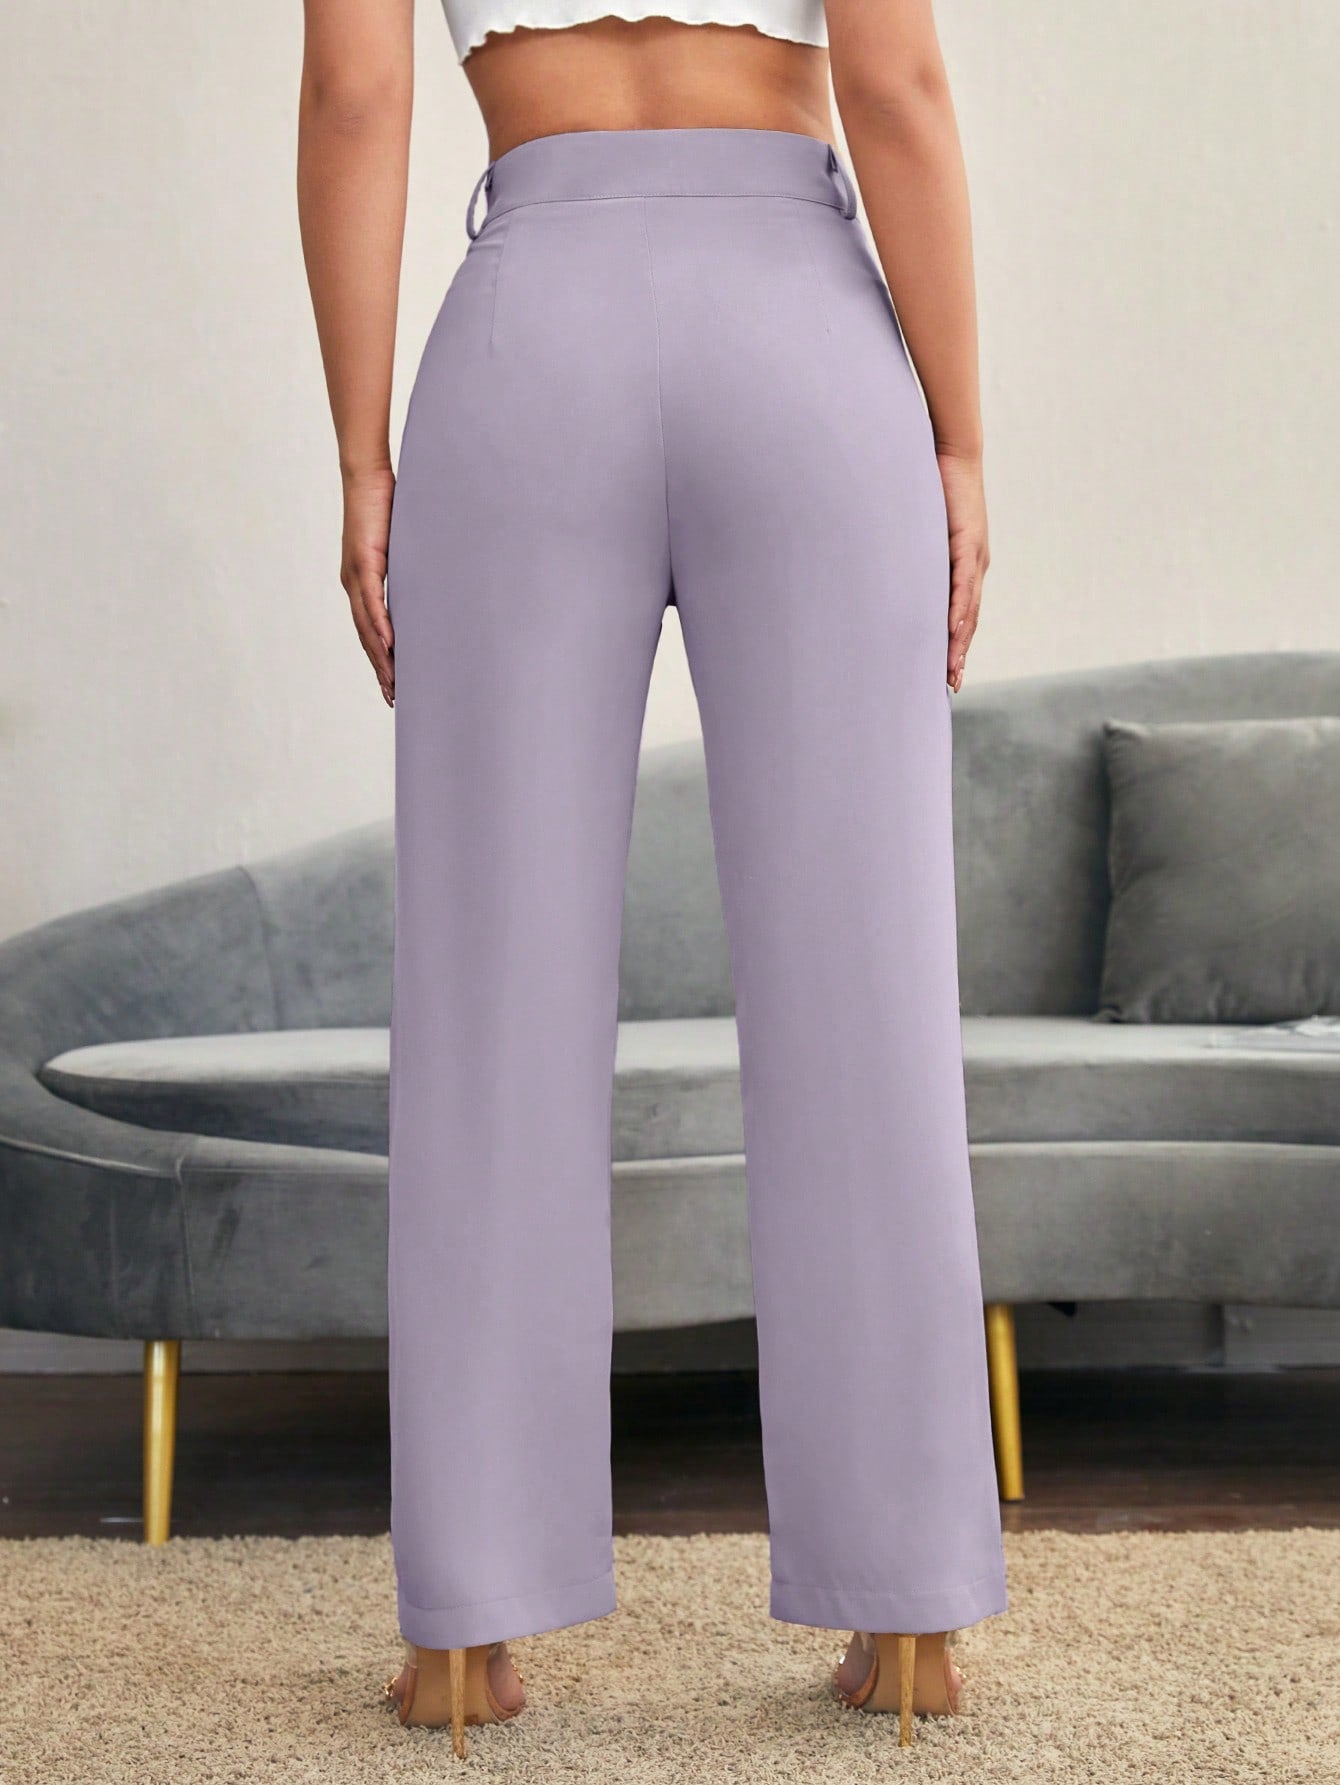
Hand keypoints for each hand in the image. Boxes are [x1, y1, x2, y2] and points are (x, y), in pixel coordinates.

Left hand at [341, 463, 395, 705]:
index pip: (369, 630)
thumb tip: (428, 584)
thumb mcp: (400, 546)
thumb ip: (406, 568)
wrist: (366, 476)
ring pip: (367, 627)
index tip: (392, 685)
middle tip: (394, 698)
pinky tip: (389, 647)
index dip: (379, 660)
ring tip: (393, 683)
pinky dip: (380, 626)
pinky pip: (373, 602)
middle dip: (380, 670)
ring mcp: (355, 575)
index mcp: (360, 583)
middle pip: (366, 638)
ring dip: (380, 658)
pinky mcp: (363, 562)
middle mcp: (353, 584)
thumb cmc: (384, 506)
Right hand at [937, 447, 987, 692]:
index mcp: (965, 567)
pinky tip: (953, 632)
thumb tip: (890, 573)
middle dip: (959, 655)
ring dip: (960, 642)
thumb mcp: (921, 531)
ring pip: (968, 610)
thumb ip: (913, 555)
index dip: (955, 645)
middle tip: (950, 685)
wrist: (953, 454)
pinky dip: (958, 610)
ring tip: (951, 670)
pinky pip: (963, 584)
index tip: (946, 674)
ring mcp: (975, 557)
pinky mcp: (969, 543)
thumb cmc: (934, 489)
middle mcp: (976, 567)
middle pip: (969, 622)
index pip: (962, 615)